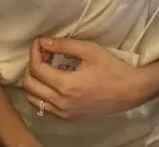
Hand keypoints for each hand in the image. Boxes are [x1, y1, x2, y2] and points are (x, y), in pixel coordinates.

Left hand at [20, 37, 142, 119]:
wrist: (129, 91)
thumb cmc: (111, 68)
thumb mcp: (89, 50)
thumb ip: (64, 45)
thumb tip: (43, 42)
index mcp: (66, 85)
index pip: (37, 68)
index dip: (34, 52)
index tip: (39, 41)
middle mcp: (61, 102)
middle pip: (30, 85)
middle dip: (32, 65)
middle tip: (43, 53)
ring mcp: (64, 113)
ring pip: (33, 99)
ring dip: (34, 81)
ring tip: (47, 67)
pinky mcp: (68, 117)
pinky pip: (44, 107)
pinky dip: (42, 94)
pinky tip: (53, 82)